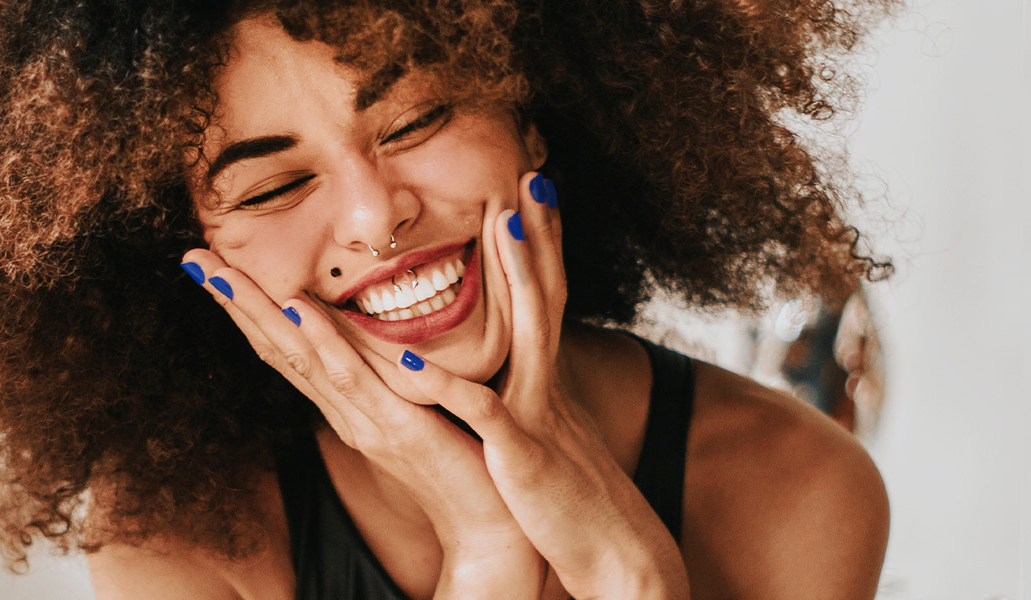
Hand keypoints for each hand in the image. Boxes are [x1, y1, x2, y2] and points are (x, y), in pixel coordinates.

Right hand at [182, 248, 543, 595]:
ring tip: (221, 272)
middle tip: (191, 257)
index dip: (250, 307)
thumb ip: (393, 374)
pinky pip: (355, 380)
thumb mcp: (418, 406)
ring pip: (301, 357)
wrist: (489, 522)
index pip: (288, 347)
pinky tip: (300, 311)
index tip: (215, 264)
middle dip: (234, 302)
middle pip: (278, 348)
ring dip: (258, 312)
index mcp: (348, 403)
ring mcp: (366, 419)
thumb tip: (375, 334)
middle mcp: (345, 410)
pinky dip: (324, 344)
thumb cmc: (462, 460)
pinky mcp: (399, 428)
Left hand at [400, 173, 690, 598]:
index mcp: (546, 382)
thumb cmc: (573, 504)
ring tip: (502, 227)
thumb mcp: (552, 438)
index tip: (532, 192)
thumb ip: (533, 399)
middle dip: (540, 235)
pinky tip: (412, 359)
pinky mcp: (522, 456)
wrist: (617, 558)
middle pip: (548, 295)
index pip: (546, 299)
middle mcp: (547, 387)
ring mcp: (539, 416)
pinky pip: (484, 413)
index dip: (541, 245)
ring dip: (519, 279)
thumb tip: (523, 373)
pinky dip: (449, 385)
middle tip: (533, 174)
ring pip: (529, 335)